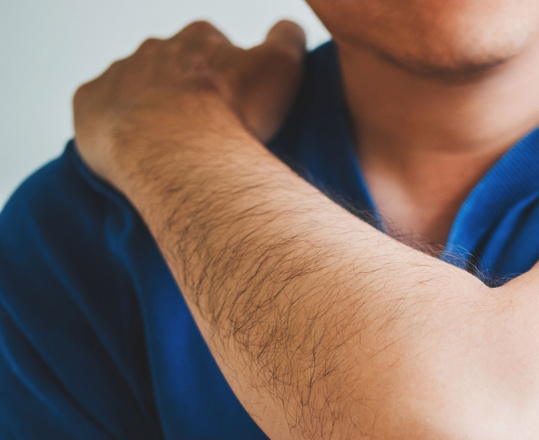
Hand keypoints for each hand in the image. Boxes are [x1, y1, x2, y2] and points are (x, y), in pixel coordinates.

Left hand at [73, 20, 305, 190]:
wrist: (179, 151)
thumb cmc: (233, 112)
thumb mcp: (281, 67)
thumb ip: (287, 38)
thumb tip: (288, 28)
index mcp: (198, 38)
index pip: (214, 45)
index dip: (226, 74)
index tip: (234, 102)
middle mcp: (154, 47)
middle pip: (171, 65)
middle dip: (185, 90)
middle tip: (205, 128)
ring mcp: (118, 73)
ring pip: (134, 86)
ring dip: (150, 108)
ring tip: (172, 145)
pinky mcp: (89, 103)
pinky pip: (99, 109)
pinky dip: (115, 126)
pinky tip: (136, 150)